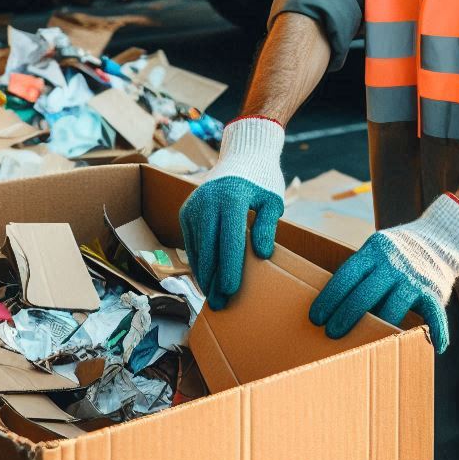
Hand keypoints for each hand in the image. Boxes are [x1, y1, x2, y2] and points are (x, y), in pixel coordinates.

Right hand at [179, 115, 285, 310]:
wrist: (241, 155)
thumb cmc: (262, 180)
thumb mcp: (272, 200)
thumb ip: (267, 226)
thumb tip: (262, 254)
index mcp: (232, 197)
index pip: (229, 239)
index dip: (229, 267)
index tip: (231, 290)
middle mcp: (208, 201)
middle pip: (209, 248)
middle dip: (214, 278)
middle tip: (221, 304)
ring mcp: (194, 206)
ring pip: (197, 247)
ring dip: (204, 274)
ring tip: (213, 297)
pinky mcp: (186, 211)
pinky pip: (191, 242)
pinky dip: (198, 261)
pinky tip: (205, 278)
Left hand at [308, 192, 458, 352]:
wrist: (439, 238)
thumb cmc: (397, 253)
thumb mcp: (377, 251)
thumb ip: (363, 273)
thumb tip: (333, 308)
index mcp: (374, 251)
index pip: (347, 274)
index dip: (329, 297)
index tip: (316, 317)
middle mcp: (393, 263)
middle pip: (365, 292)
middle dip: (346, 315)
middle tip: (330, 333)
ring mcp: (414, 277)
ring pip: (393, 307)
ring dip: (377, 328)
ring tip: (362, 346)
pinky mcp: (434, 291)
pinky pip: (435, 314)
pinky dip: (437, 331)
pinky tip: (434, 347)